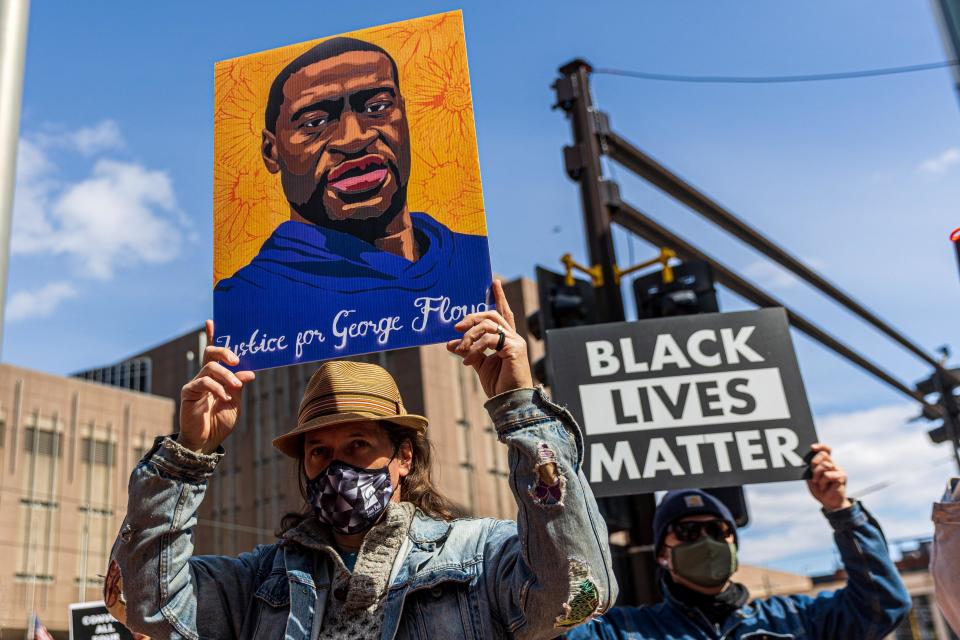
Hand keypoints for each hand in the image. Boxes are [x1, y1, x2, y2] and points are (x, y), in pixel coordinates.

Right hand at [178, 320, 255, 453]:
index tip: (212, 321)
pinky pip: (204, 383)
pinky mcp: (189, 392)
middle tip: (237, 360)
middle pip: (210, 353)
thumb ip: (239, 384)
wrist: (207, 441)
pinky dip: (217, 388)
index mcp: (216, 376)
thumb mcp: (235, 401)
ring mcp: (196, 383)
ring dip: (227, 375)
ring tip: (236, 386)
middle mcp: (204, 376)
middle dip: (225, 352)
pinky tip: (225, 397)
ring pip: (210, 367)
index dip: (213, 336)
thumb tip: (249, 371)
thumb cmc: (220, 421)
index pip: (214, 353)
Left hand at [446, 279, 533, 397]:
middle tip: (457, 326)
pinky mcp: (514, 349)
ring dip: (470, 337)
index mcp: (507, 339)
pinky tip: (468, 361)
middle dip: (472, 318)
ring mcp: (515, 342)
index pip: (503, 313)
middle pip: (491, 316)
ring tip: (460, 350)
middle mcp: (514, 337)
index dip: (499, 297)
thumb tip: (449, 343)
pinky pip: (489, 341)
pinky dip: (475, 349)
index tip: (493, 282)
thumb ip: (467, 351)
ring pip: (489, 326)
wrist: (509, 401)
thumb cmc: (499, 384)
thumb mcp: (479, 364)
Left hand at [806, 443, 851, 510]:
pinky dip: (823, 482)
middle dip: (815, 463)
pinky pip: (828, 475)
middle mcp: (833, 464)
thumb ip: (811, 468)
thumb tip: (806, 460)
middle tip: (813, 473)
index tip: (812, 447)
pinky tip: (824, 487)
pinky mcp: (842, 476)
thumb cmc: (819, 489)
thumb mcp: (811, 477)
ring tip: (818, 483)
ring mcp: (838, 469)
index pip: (826, 450)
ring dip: (817, 475)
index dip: (820, 446)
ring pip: (825, 465)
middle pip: (824, 455)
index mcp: (826, 462)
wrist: (828, 502)